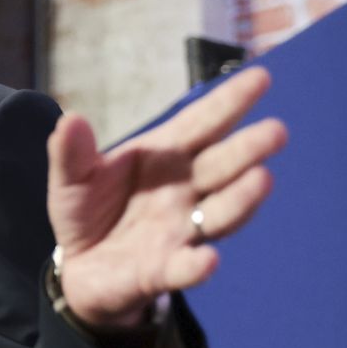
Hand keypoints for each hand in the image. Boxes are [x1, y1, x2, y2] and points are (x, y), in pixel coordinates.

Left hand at [47, 66, 288, 328]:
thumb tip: (70, 120)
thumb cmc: (88, 210)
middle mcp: (184, 191)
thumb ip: (71, 153)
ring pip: (218, 214)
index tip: (261, 77)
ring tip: (261, 179)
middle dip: (247, 150)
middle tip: (276, 131)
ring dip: (240, 199)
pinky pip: (185, 268)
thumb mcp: (72, 178)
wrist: (80, 267)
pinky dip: (196, 266)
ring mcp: (180, 231)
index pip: (200, 124)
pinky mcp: (164, 270)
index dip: (229, 102)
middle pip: (220, 166)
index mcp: (164, 157)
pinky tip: (208, 260)